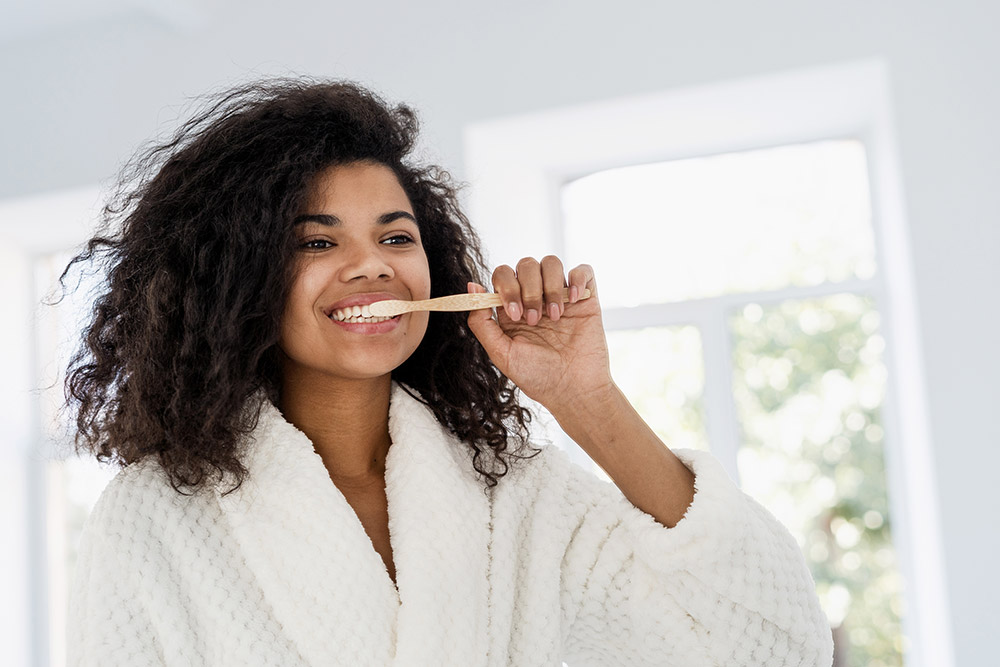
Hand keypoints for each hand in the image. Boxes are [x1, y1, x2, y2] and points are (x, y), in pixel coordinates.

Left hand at [466, 255, 614, 415]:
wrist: (574, 391)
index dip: (506, 286)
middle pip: (526, 265)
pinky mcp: (586, 299)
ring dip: (550, 287)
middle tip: (535, 320)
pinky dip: (578, 278)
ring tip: (555, 317)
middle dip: (529, 290)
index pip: (503, 275)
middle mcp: (536, 298)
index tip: (514, 314)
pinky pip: (583, 270)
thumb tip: (471, 288)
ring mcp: (561, 297)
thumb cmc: (538, 377)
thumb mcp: (502, 353)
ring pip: (551, 262)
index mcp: (513, 309)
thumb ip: (481, 323)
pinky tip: (575, 301)